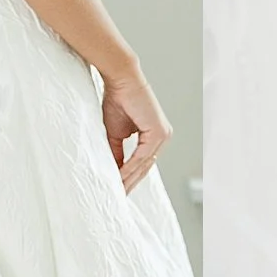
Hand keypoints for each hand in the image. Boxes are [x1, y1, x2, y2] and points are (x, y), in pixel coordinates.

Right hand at [99, 67, 171, 193]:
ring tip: (116, 191)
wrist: (120, 80)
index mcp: (155, 137)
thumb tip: (114, 173)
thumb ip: (117, 153)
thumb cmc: (118, 101)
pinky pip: (142, 156)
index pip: (143, 163)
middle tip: (117, 197)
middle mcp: (162, 137)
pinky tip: (119, 177)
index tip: (117, 190)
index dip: (130, 177)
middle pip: (145, 167)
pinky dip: (129, 167)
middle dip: (130, 183)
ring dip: (129, 179)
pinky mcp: (158, 132)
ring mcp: (163, 135)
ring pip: (144, 164)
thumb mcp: (115, 134)